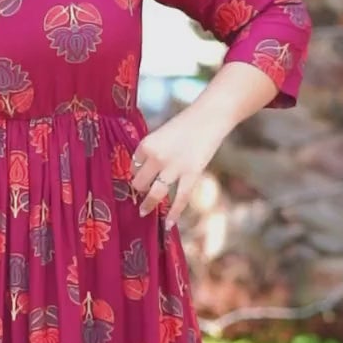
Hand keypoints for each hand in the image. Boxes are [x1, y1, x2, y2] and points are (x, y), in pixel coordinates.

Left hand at [130, 106, 221, 227]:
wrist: (209, 117)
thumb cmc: (184, 125)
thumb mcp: (160, 134)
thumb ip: (151, 153)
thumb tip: (141, 173)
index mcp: (146, 144)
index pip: (132, 167)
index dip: (135, 173)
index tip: (136, 179)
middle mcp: (157, 157)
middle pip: (139, 183)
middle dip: (139, 189)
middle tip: (140, 194)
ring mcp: (174, 168)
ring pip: (155, 194)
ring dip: (148, 205)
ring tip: (143, 212)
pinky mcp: (191, 174)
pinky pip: (180, 199)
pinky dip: (174, 213)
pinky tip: (168, 224)